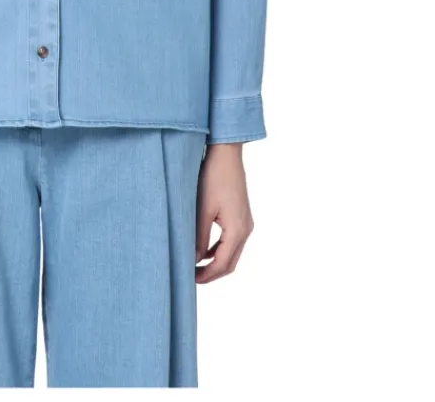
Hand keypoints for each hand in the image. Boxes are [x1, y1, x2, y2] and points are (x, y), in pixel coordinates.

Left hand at [195, 142, 254, 283]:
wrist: (226, 154)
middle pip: (230, 263)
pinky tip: (203, 249)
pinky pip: (231, 241)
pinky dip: (218, 249)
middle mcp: (245, 229)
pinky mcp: (241, 215)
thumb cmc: (213, 178)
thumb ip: (199, 238)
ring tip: (194, 265)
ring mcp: (245, 222)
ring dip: (215, 262)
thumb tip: (194, 260)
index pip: (223, 265)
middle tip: (190, 276)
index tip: (189, 280)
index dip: (206, 276)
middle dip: (211, 273)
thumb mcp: (202, 209)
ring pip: (231, 253)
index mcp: (238, 230)